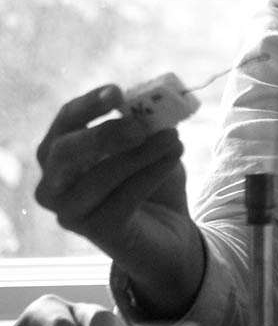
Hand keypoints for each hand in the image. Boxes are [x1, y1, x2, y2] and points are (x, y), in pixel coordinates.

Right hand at [34, 85, 205, 318]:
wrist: (169, 230)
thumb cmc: (149, 177)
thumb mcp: (147, 142)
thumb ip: (143, 121)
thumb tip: (151, 100)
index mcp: (61, 150)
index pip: (66, 120)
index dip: (89, 104)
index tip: (117, 92)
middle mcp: (54, 183)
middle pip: (63, 153)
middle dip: (101, 135)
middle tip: (138, 126)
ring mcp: (71, 212)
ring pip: (99, 178)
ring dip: (140, 154)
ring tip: (174, 138)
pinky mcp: (97, 233)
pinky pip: (123, 199)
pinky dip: (151, 174)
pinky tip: (175, 157)